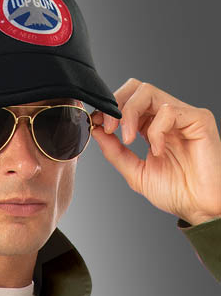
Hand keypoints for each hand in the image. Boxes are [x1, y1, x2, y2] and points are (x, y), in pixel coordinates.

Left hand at [90, 78, 220, 225]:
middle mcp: (166, 118)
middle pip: (136, 88)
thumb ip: (116, 152)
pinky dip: (155, 130)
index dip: (109, 109)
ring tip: (128, 140)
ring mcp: (183, 116)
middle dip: (116, 105)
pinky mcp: (198, 119)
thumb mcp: (136, 173)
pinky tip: (158, 150)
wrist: (198, 207)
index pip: (128, 101)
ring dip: (130, 114)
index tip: (96, 124)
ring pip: (149, 92)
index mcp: (152, 127)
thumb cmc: (176, 192)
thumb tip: (96, 131)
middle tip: (109, 127)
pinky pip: (168, 111)